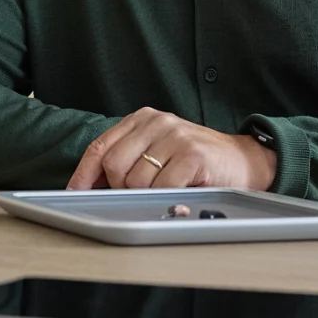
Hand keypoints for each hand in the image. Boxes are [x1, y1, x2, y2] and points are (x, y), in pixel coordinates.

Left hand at [67, 108, 277, 191]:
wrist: (243, 160)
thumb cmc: (196, 160)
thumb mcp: (158, 149)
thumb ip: (128, 158)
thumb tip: (92, 185)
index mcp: (142, 118)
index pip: (100, 146)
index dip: (84, 174)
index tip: (74, 193)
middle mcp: (157, 121)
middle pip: (114, 166)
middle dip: (121, 189)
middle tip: (142, 194)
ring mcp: (175, 135)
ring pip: (136, 181)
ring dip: (147, 196)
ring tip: (168, 189)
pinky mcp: (192, 154)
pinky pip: (162, 188)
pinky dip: (167, 199)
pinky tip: (180, 192)